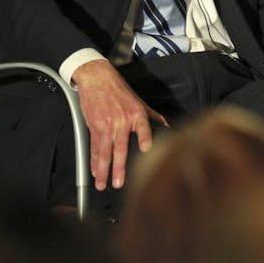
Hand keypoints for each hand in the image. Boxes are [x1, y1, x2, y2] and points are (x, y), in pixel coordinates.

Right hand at [71, 59, 167, 190]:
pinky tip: (95, 172)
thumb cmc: (120, 91)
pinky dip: (94, 161)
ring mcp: (106, 124)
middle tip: (118, 183)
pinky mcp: (94, 126)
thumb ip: (154, 116)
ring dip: (103, 169)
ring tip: (103, 184)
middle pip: (120, 147)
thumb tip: (169, 127)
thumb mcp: (140, 102)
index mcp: (136, 114)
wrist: (98, 79)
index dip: (145, 137)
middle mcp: (122, 120)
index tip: (146, 149)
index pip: (143, 127)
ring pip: (104, 151)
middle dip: (118, 167)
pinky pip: (94, 147)